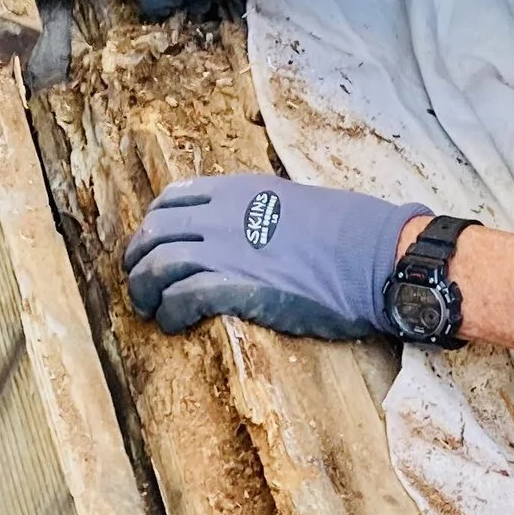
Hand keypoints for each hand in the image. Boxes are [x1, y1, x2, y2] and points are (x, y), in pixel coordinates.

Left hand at [123, 173, 423, 339]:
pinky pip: (180, 298)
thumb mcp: (296, 204)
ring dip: (144, 291)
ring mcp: (226, 250)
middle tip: (141, 286)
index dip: (153, 227)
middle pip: (154, 233)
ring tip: (150, 310)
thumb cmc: (350, 236)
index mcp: (238, 191)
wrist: (375, 257)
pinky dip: (169, 312)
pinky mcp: (235, 287)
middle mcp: (222, 216)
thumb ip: (262, 213)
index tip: (154, 247)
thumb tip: (254, 232)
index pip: (172, 201)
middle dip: (138, 261)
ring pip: (156, 266)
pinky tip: (174, 323)